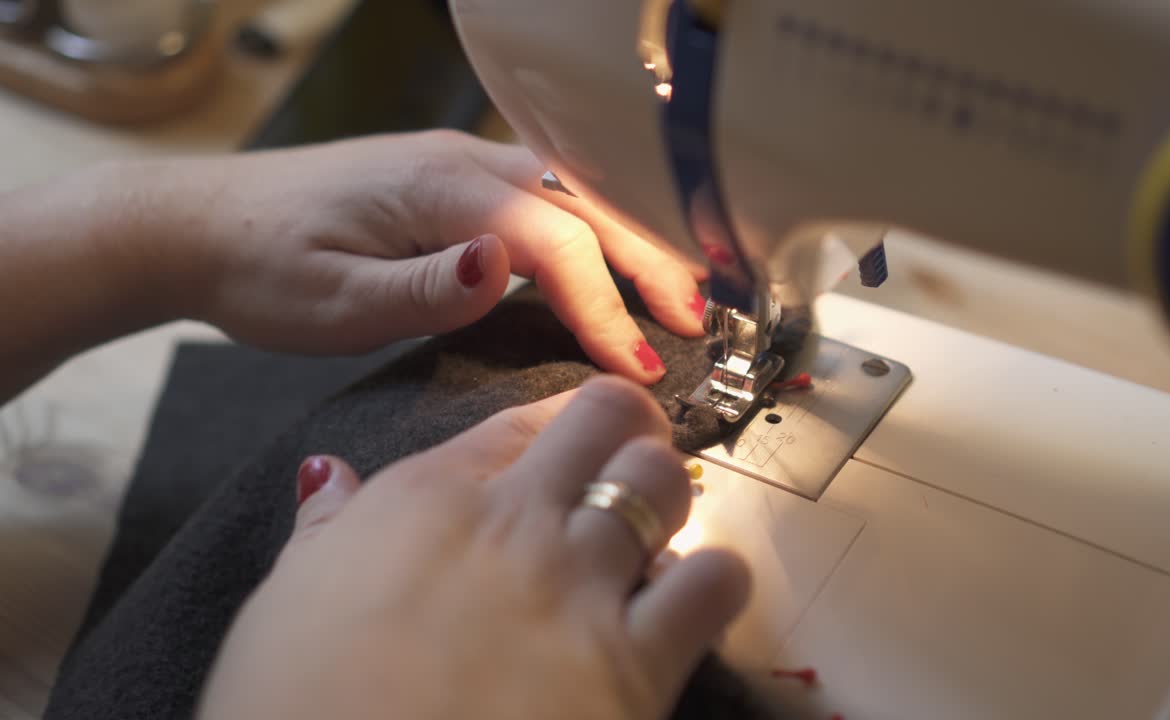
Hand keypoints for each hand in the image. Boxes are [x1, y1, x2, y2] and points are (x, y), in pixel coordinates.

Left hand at [171, 130, 708, 382]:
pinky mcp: (450, 187)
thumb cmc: (259, 266)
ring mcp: (458, 169)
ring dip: (629, 244)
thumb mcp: (332, 299)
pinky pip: (542, 204)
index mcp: (443, 190)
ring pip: (571, 199)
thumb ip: (425, 288)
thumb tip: (505, 269)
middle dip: (649, 262)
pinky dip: (590, 236)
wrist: (199, 225)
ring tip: (674, 297)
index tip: (639, 369)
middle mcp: (463, 165)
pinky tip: (605, 268)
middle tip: (696, 320)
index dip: (606, 307)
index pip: (557, 244)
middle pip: (586, 206)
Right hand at [197, 376, 749, 719]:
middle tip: (626, 463)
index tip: (567, 444)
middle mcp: (515, 523)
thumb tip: (329, 476)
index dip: (556, 424)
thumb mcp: (283, 611)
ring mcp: (580, 585)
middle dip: (627, 428)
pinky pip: (713, 582)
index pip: (520, 419)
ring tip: (653, 535)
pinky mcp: (637, 663)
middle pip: (609, 417)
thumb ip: (326, 534)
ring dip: (667, 498)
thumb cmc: (295, 714)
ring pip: (664, 482)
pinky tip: (688, 604)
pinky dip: (713, 580)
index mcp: (427, 499)